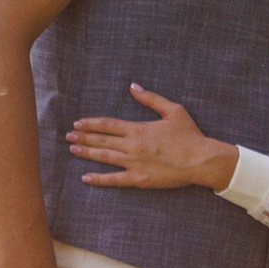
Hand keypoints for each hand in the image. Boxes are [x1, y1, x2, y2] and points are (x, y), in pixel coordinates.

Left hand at [68, 84, 234, 189]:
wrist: (200, 160)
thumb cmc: (189, 135)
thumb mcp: (173, 110)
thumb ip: (151, 98)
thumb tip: (133, 87)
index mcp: (139, 129)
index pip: (108, 125)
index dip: (91, 124)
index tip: (78, 123)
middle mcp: (132, 146)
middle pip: (102, 140)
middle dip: (83, 138)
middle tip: (68, 137)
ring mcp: (134, 164)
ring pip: (104, 157)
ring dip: (86, 153)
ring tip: (73, 150)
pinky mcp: (138, 179)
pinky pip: (114, 180)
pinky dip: (98, 179)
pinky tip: (86, 178)